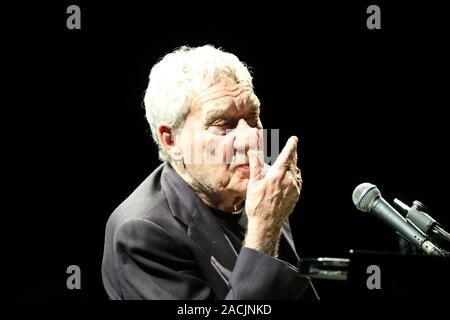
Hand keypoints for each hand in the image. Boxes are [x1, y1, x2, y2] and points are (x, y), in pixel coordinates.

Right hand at [244, 136, 301, 255]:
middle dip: (291, 156)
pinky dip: (292, 178)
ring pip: (295, 173)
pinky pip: (296, 183)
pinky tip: (285, 181)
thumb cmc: (257, 205)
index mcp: (277, 175)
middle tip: (289, 151)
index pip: (286, 156)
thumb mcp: (253, 184)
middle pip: (292, 163)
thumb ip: (256, 166)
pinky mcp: (296, 196)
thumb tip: (253, 152)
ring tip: (283, 169)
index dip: (291, 146)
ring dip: (291, 168)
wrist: (266, 223)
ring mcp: (294, 189)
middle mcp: (288, 180)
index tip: (294, 139)